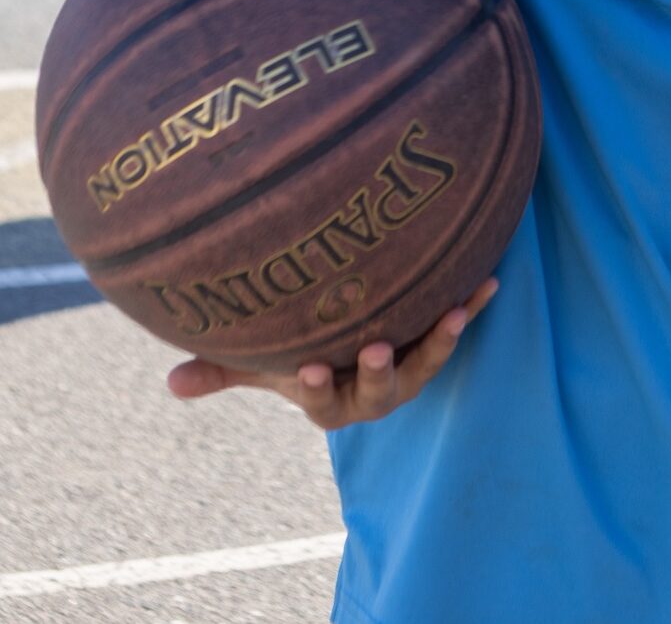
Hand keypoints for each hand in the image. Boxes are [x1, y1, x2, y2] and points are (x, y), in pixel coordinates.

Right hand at [165, 279, 497, 430]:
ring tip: (451, 315)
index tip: (309, 369)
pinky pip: (455, 325)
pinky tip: (489, 280)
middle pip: (379, 391)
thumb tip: (169, 382)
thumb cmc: (302, 351)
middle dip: (378, 372)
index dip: (318, 389)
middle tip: (376, 349)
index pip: (323, 402)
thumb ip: (223, 369)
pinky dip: (473, 306)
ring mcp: (407, 369)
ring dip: (439, 341)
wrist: (354, 350)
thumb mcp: (262, 361)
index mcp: (331, 399)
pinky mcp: (433, 341)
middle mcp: (374, 392)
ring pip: (424, 364)